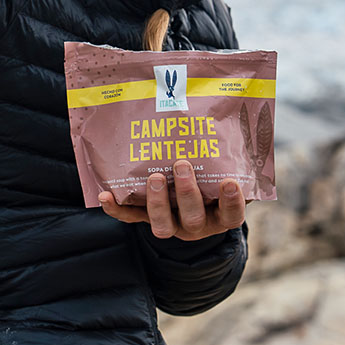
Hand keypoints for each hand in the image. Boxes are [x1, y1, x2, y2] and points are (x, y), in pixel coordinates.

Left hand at [98, 159, 245, 240]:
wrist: (190, 198)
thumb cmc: (214, 176)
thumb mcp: (227, 169)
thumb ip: (232, 153)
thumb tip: (239, 118)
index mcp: (220, 214)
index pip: (232, 215)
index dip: (232, 202)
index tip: (229, 182)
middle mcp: (197, 223)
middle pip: (193, 218)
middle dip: (187, 192)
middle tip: (182, 165)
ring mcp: (171, 224)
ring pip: (162, 225)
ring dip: (157, 202)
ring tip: (155, 176)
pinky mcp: (147, 219)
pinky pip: (131, 218)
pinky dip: (117, 210)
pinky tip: (105, 196)